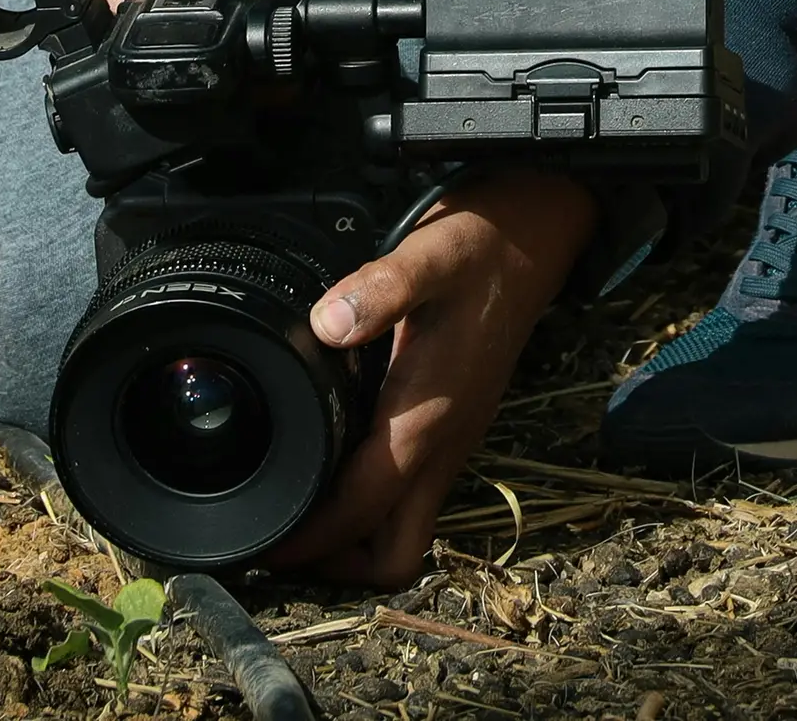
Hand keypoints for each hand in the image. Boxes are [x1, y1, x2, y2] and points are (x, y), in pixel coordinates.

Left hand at [269, 169, 597, 586]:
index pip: (362, 512)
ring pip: (404, 529)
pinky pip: (410, 493)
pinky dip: (371, 501)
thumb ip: (380, 287)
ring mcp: (452, 438)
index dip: (307, 539)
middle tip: (277, 534)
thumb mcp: (430, 254)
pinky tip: (335, 459)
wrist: (537, 232)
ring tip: (297, 505)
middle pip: (393, 554)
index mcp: (428, 417)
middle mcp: (444, 443)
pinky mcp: (452, 424)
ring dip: (354, 538)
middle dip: (335, 564)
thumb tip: (326, 325)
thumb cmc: (483, 245)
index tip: (259, 538)